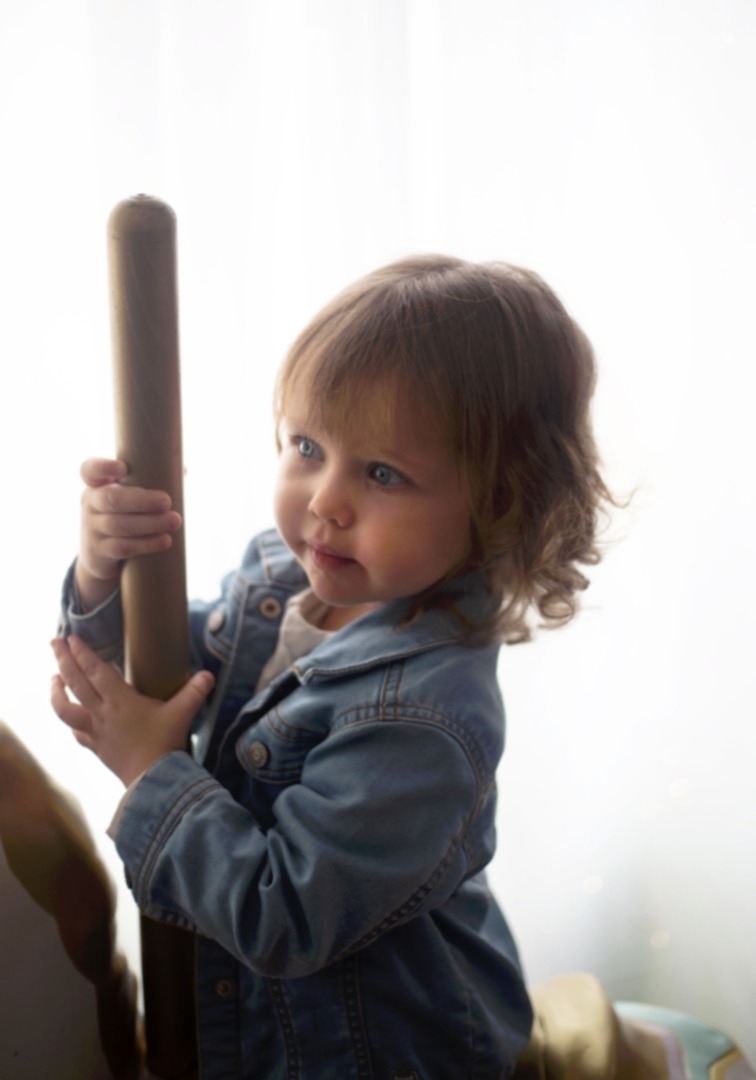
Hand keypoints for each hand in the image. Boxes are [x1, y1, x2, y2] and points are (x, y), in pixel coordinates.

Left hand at [50, 636, 214, 786]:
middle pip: (75, 683)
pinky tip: (70, 716)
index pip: (95, 671)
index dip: (82, 653)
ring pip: (65, 709)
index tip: (72, 638)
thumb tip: (208, 675)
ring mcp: (95, 731)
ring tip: (53, 678)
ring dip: (56, 692)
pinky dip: (71, 722)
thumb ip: (194, 692)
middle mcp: (102, 713)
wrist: (152, 779)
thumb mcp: (182, 714)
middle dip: (63, 660)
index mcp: (120, 700)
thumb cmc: (165, 744)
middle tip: (54, 642)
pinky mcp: (96, 747)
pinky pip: (76, 732)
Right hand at [76, 458, 182, 609]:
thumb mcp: (127, 496)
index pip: (90, 470)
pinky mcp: (99, 551)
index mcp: (97, 484)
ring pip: (119, 525)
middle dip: (141, 500)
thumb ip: (150, 480)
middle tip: (166, 501)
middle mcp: (90, 504)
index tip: (123, 468)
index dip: (103, 467)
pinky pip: (122, 547)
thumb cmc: (123, 514)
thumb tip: (182, 471)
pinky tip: (165, 541)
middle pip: (111, 499)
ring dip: (150, 524)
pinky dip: (146, 544)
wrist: (99, 554)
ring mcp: (92, 528)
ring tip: (175, 521)